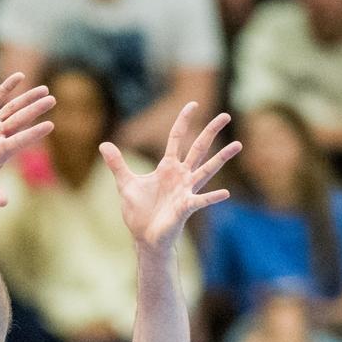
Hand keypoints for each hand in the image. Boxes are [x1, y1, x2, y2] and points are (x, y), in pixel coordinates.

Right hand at [0, 73, 53, 205]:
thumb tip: (4, 203)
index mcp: (0, 152)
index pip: (20, 140)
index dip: (33, 133)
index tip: (51, 126)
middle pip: (19, 120)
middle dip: (35, 110)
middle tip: (52, 100)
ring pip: (12, 108)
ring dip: (27, 98)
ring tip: (45, 89)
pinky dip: (6, 89)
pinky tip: (20, 77)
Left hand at [100, 103, 240, 257]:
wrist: (145, 237)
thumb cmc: (140, 212)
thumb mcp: (126, 184)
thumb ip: (117, 164)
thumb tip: (104, 144)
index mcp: (167, 168)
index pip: (177, 138)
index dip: (183, 121)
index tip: (192, 104)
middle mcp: (181, 176)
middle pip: (198, 148)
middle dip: (210, 132)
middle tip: (226, 115)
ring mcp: (186, 190)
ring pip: (206, 170)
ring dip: (221, 158)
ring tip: (238, 144)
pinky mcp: (186, 207)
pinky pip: (201, 201)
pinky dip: (212, 197)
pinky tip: (225, 193)